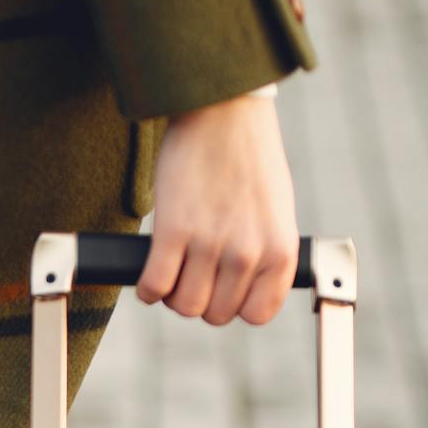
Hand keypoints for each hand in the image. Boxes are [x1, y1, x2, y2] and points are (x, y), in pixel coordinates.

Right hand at [137, 92, 298, 326]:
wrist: (225, 113)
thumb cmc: (249, 160)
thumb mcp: (275, 211)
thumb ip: (264, 252)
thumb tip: (239, 287)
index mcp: (280, 250)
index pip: (256, 314)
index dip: (235, 306)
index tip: (224, 290)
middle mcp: (248, 252)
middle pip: (214, 314)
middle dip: (200, 300)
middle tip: (192, 276)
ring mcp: (209, 243)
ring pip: (183, 305)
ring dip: (172, 295)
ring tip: (172, 272)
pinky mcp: (172, 230)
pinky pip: (154, 285)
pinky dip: (147, 288)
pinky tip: (149, 275)